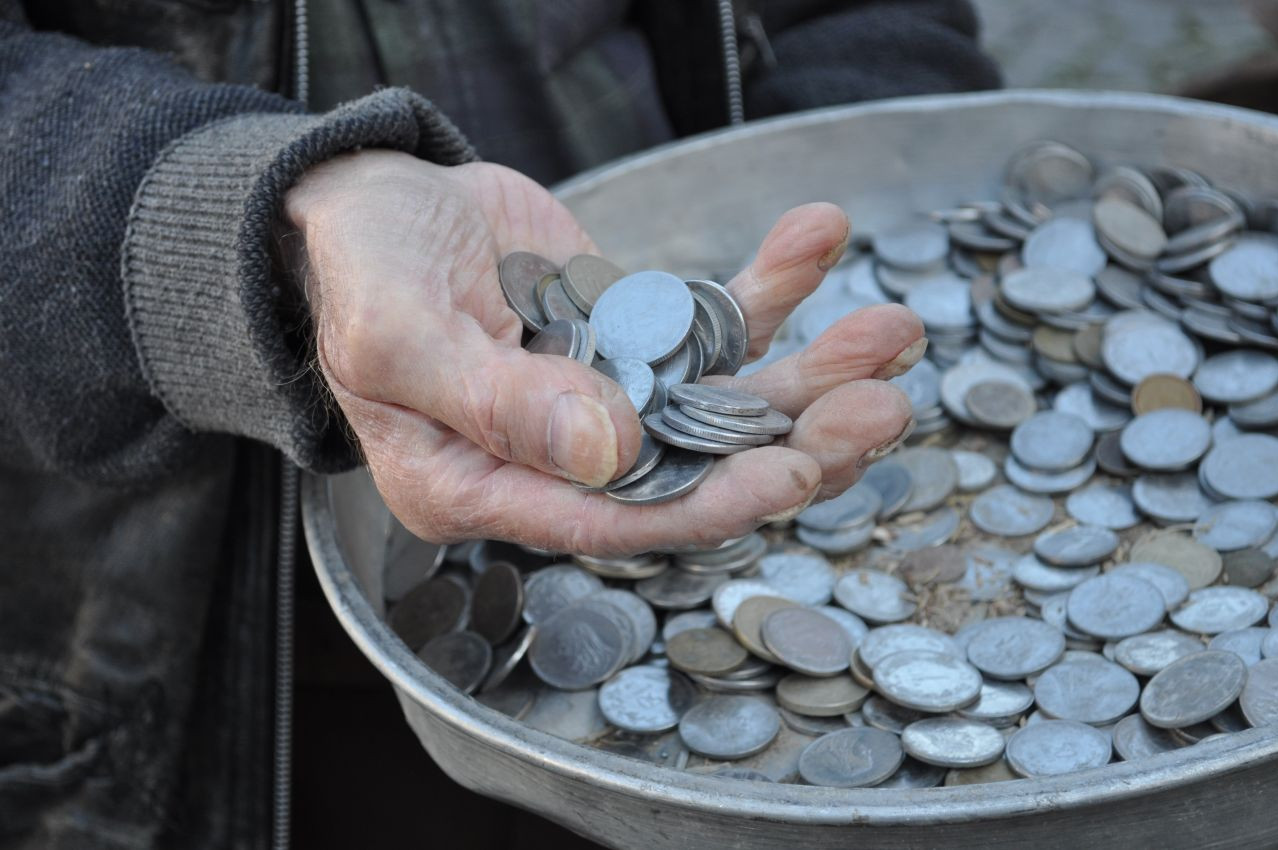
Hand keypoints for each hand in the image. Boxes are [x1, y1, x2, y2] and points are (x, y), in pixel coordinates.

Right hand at [286, 150, 922, 554]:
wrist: (367, 203)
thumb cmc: (356, 272)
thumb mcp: (398, 333)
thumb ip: (496, 399)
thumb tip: (609, 450)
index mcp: (485, 486)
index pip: (611, 517)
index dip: (705, 501)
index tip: (790, 473)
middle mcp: (555, 456)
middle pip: (692, 467)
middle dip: (791, 441)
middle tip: (880, 408)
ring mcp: (604, 395)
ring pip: (721, 399)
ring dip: (808, 369)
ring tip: (892, 333)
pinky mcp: (632, 335)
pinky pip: (710, 319)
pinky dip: (768, 283)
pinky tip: (818, 238)